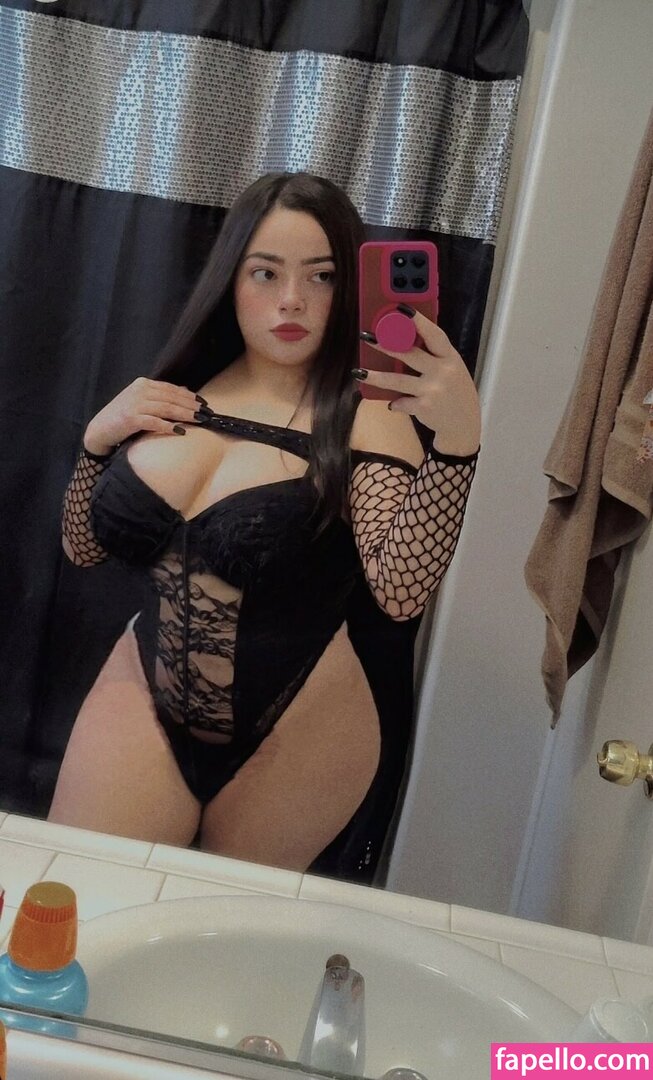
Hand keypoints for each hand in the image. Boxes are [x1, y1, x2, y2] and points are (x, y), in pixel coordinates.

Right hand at [83, 377, 201, 456]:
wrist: (100, 430)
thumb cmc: (122, 417)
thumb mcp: (141, 402)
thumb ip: (159, 397)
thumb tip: (185, 393)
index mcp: (143, 384)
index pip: (171, 389)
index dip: (189, 396)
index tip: (204, 403)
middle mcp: (140, 390)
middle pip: (172, 398)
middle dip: (191, 406)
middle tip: (207, 414)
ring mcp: (135, 403)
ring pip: (166, 408)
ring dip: (185, 414)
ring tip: (199, 420)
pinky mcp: (131, 418)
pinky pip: (154, 421)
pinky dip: (168, 426)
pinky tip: (180, 430)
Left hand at [357, 310, 480, 455]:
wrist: (464, 425)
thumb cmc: (455, 392)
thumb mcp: (452, 370)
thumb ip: (434, 357)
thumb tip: (403, 340)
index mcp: (450, 357)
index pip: (434, 335)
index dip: (419, 321)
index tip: (401, 308)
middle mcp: (442, 371)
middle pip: (409, 354)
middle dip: (385, 344)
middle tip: (366, 335)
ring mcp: (433, 389)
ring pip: (397, 380)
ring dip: (375, 376)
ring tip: (359, 372)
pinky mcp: (424, 407)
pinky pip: (401, 402)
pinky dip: (395, 404)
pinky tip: (392, 404)